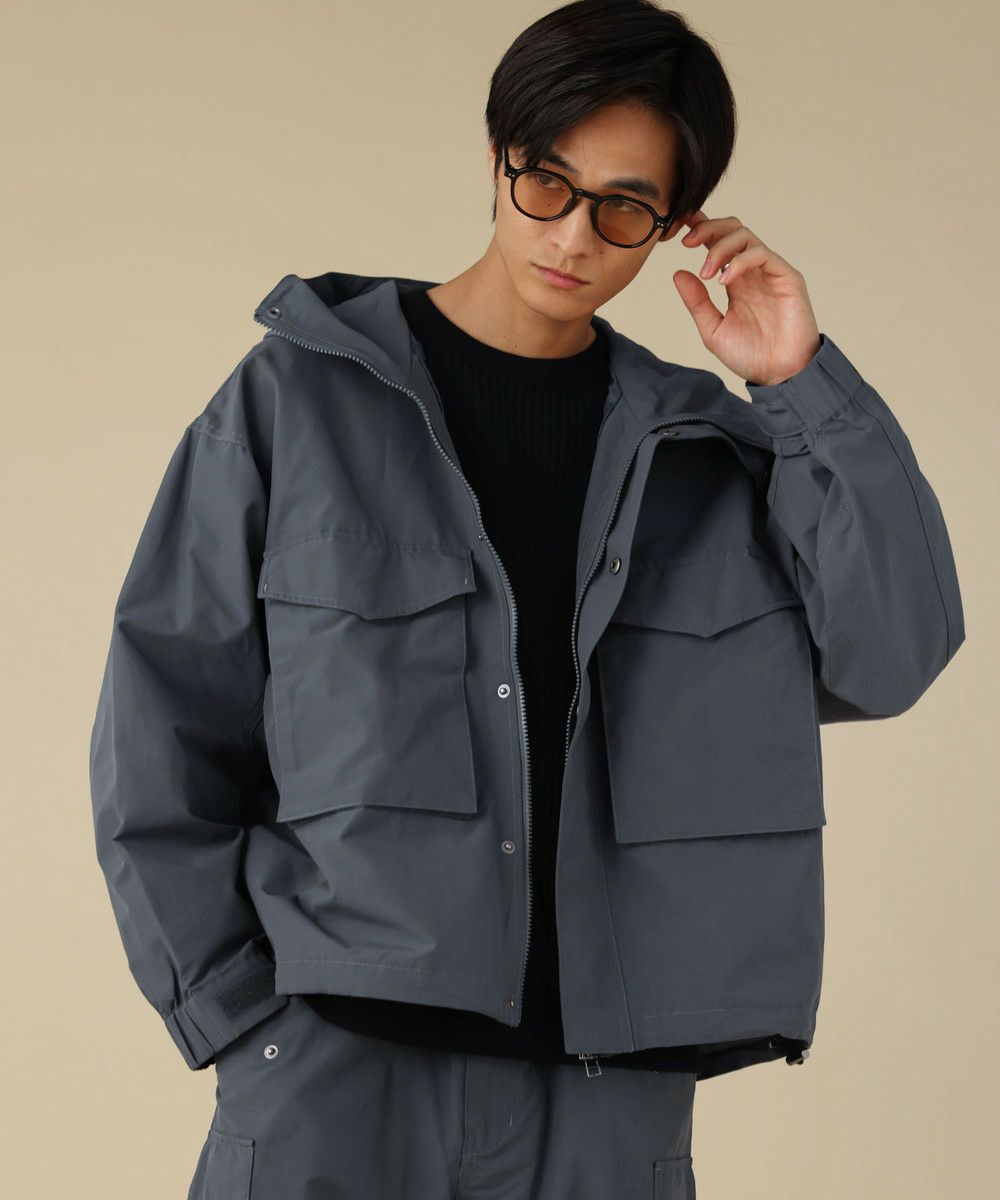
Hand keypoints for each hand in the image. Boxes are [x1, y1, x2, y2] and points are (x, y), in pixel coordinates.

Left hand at [672, 210, 820, 386]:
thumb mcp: (713, 329)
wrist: (778, 375)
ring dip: (720, 247)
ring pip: (745, 236)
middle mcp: (752, 271)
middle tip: (686, 241)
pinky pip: (762, 254)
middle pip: (732, 230)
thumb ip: (697, 302)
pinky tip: (724, 280)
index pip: (718, 243)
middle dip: (708, 228)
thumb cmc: (750, 355)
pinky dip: (740, 261)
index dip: (701, 229)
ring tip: (706, 272)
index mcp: (735, 281)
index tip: (680, 226)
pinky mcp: (786, 277)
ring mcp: (770, 272)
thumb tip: (678, 273)